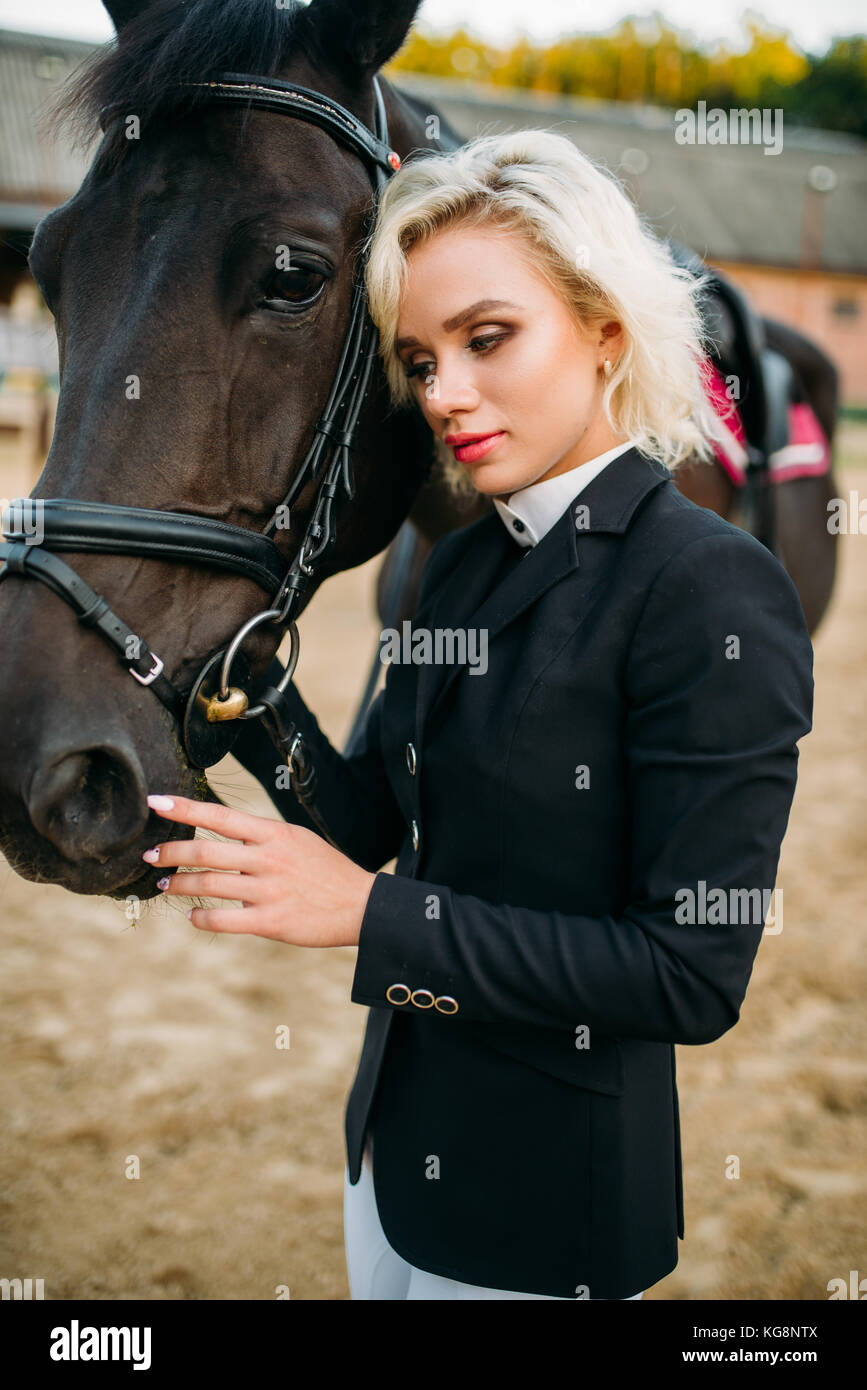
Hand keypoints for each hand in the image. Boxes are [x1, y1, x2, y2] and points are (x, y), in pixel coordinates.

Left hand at [142, 793, 375, 947]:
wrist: (361, 905)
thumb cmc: (327, 871)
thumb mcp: (298, 840)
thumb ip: (261, 837)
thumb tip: (223, 832)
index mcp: (274, 834)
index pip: (221, 815)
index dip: (185, 808)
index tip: (156, 802)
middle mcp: (268, 859)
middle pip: (205, 851)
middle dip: (170, 852)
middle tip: (150, 855)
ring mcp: (269, 891)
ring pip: (208, 884)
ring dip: (179, 884)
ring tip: (165, 886)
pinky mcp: (271, 921)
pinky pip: (223, 920)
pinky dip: (200, 918)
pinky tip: (193, 916)